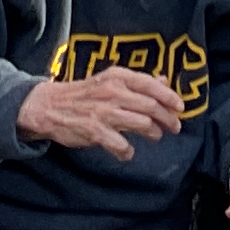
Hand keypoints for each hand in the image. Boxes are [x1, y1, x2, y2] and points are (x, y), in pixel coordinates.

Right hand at [18, 68, 188, 160]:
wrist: (49, 106)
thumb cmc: (83, 95)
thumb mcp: (109, 81)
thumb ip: (137, 83)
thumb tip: (164, 82)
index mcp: (117, 76)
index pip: (150, 84)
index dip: (169, 97)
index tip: (180, 107)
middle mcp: (112, 91)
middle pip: (151, 106)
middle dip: (167, 119)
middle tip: (174, 127)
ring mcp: (103, 111)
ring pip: (141, 124)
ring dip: (153, 133)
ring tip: (154, 136)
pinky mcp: (94, 130)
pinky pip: (121, 145)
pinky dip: (127, 152)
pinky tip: (127, 153)